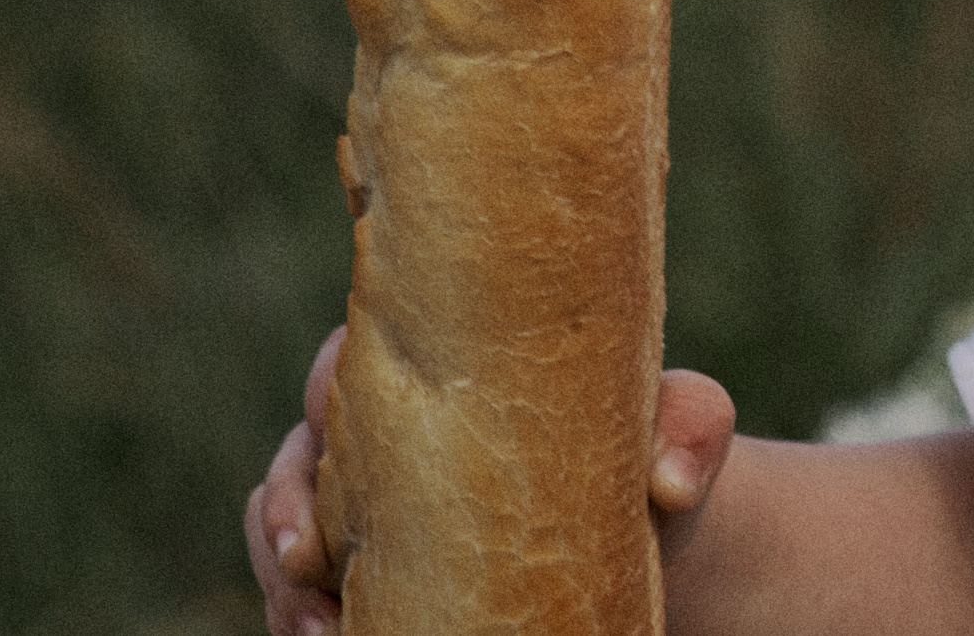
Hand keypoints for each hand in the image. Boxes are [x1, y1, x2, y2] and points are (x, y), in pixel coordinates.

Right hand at [246, 326, 738, 633]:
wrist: (661, 546)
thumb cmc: (653, 460)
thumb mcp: (686, 428)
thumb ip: (691, 423)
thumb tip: (669, 482)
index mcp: (440, 372)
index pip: (347, 364)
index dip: (325, 400)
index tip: (328, 438)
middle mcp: (385, 441)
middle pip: (297, 461)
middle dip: (282, 512)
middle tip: (306, 560)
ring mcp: (371, 518)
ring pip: (290, 543)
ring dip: (286, 589)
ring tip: (321, 634)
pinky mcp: (377, 583)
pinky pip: (317, 602)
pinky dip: (313, 624)